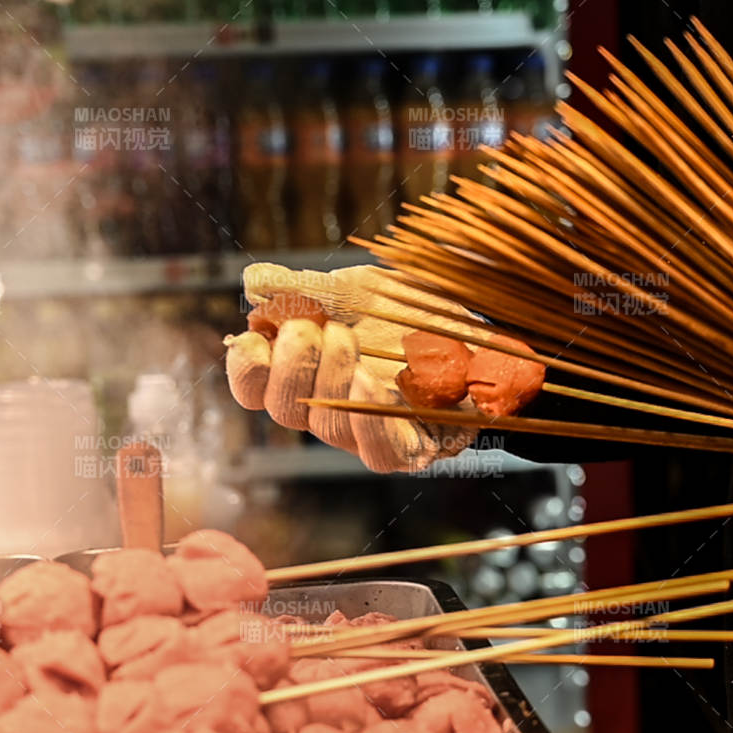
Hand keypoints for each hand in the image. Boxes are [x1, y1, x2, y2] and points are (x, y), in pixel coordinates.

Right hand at [223, 263, 477, 472]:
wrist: (486, 335)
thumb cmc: (416, 314)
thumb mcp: (360, 290)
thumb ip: (309, 288)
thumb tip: (253, 281)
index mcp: (307, 374)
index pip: (256, 389)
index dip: (246, 367)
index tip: (256, 335)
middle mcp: (328, 411)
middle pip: (283, 409)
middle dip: (291, 363)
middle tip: (310, 325)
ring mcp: (368, 434)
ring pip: (327, 428)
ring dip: (330, 379)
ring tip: (346, 337)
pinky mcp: (411, 450)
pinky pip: (380, 451)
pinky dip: (370, 419)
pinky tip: (371, 383)